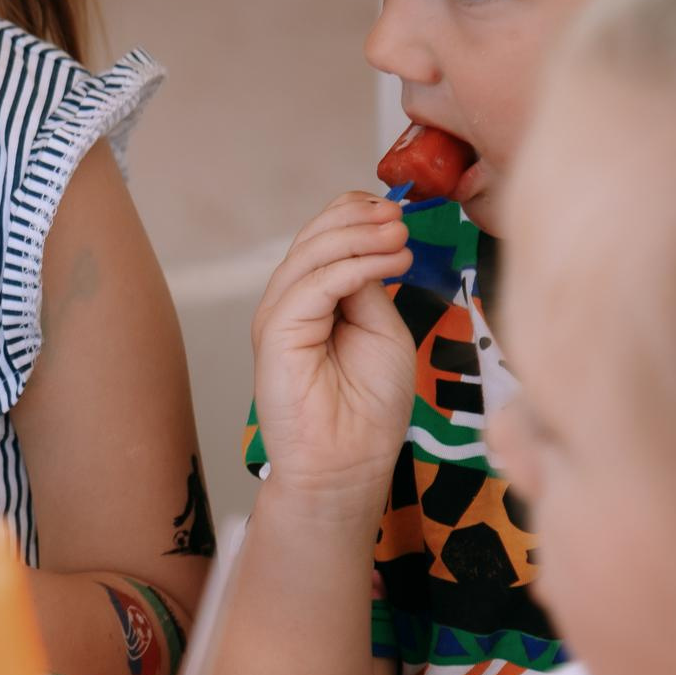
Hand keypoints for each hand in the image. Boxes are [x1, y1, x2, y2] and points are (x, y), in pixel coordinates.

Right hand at [250, 193, 418, 506]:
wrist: (348, 463)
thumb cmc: (369, 408)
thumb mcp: (384, 331)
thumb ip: (371, 288)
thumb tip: (372, 244)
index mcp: (314, 299)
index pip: (324, 239)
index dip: (356, 215)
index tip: (397, 211)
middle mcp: (291, 301)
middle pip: (313, 238)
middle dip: (358, 218)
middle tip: (399, 216)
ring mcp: (279, 315)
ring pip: (311, 254)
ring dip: (359, 236)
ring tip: (399, 235)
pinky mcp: (275, 333)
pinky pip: (314, 286)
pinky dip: (354, 266)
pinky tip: (389, 262)